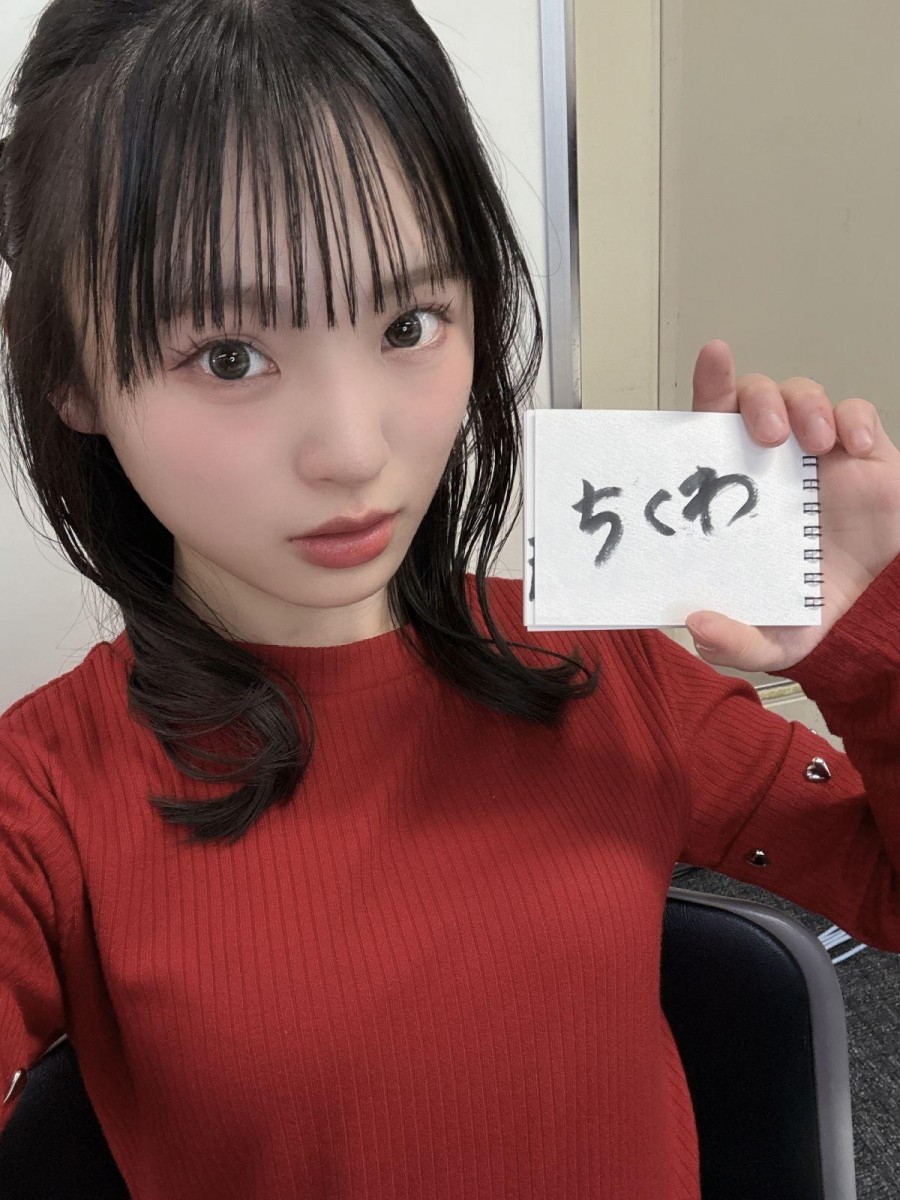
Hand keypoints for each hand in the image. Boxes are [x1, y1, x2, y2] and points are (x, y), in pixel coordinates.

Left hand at [686, 339, 899, 672]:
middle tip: (767, 434)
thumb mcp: (773, 641)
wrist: (882, 613)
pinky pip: (857, 411)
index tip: (711, 358)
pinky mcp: (866, 454)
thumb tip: (696, 624)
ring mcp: (817, 456)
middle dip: (757, 398)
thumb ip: (733, 642)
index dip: (708, 388)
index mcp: (736, 496)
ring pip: (803, 395)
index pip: (710, 431)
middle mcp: (771, 466)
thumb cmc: (815, 610)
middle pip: (753, 398)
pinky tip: (855, 446)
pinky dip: (856, 418)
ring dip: (806, 406)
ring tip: (817, 444)